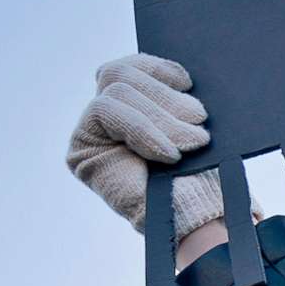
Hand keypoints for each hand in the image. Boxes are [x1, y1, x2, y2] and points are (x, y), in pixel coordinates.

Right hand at [67, 54, 222, 238]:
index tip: (188, 82)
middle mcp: (107, 116)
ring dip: (162, 116)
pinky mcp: (81, 151)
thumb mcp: (193, 125)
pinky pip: (106, 112)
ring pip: (118, 90)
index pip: (131, 67)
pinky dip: (143, 129)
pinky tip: (168, 153)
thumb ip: (175, 97)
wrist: (198, 218)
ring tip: (192, 142)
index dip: (157, 68)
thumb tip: (179, 73)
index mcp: (134, 104)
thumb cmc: (203, 175)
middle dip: (165, 97)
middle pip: (122, 74)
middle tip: (199, 120)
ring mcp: (90, 132)